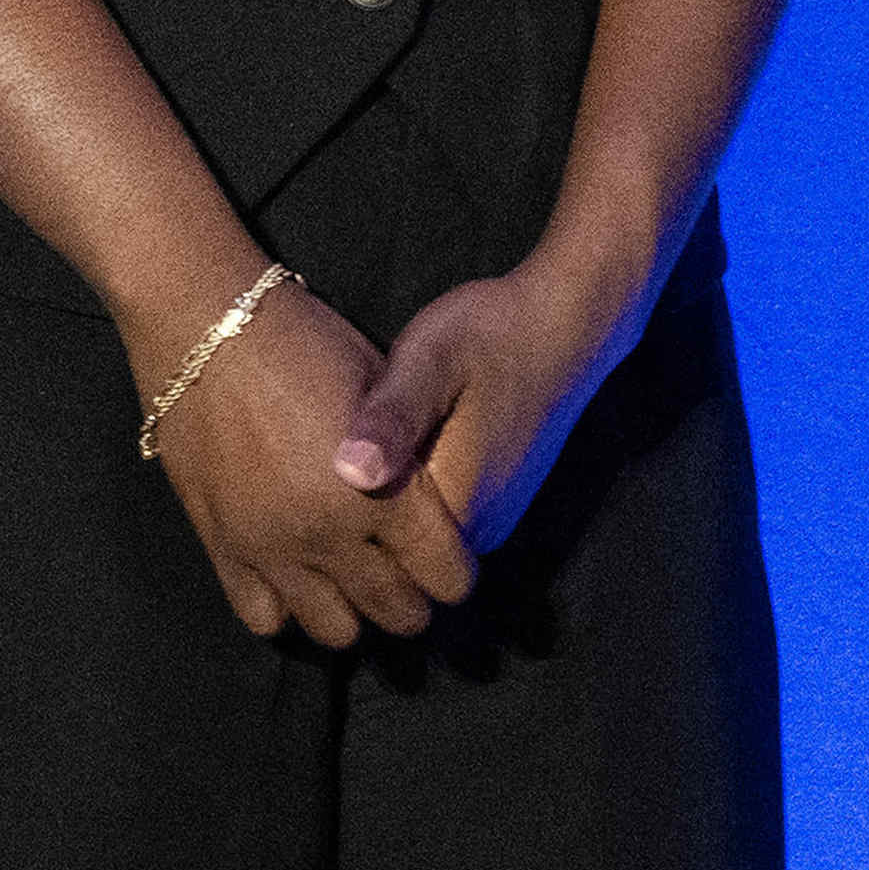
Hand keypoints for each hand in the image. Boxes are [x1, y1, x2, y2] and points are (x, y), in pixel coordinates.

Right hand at [145, 283, 473, 644]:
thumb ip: (410, 457)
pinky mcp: (221, 543)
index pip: (448, 578)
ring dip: (351, 611)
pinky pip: (262, 614)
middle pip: (397, 613)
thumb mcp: (382, 388)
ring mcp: (271, 545)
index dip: (455, 574)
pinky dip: (285, 606)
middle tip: (402, 573)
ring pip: (334, 630)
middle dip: (411, 602)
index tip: (445, 560)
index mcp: (385, 493)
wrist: (204, 322)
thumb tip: (437, 507)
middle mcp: (331, 532)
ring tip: (346, 578)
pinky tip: (291, 574)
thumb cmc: (304, 341)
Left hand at [335, 255, 641, 565]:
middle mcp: (480, 530)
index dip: (331, 510)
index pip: (373, 542)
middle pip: (393, 545)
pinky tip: (391, 447)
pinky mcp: (494, 503)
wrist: (560, 324)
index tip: (308, 463)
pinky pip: (436, 516)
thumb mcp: (428, 361)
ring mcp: (491, 520)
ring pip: (414, 534)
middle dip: (356, 513)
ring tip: (350, 444)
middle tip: (327, 449)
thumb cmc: (489, 335)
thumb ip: (392, 418)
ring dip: (382, 502)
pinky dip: (407, 492)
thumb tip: (351, 474)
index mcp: (457, 505)